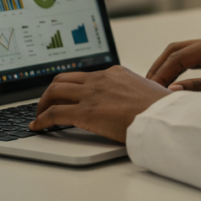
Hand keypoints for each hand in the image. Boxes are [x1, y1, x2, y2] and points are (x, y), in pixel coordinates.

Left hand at [29, 66, 171, 142]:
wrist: (163, 117)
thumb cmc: (161, 110)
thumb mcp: (147, 93)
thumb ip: (134, 94)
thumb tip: (135, 104)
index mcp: (115, 73)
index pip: (84, 76)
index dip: (71, 86)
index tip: (66, 94)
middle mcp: (100, 79)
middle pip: (63, 79)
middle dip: (51, 92)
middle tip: (47, 104)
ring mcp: (91, 94)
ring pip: (54, 92)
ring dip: (43, 103)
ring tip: (39, 114)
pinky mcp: (86, 112)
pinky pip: (54, 113)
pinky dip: (41, 119)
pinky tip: (37, 126)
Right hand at [146, 32, 200, 98]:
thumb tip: (172, 91)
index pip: (178, 56)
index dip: (161, 73)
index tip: (149, 90)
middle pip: (177, 50)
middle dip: (160, 67)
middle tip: (146, 87)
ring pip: (186, 57)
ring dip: (171, 71)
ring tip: (157, 90)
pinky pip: (198, 65)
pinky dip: (184, 75)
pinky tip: (178, 89)